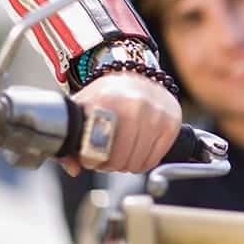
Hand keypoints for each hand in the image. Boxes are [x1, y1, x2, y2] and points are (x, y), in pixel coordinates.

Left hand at [62, 72, 180, 175]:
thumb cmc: (108, 96)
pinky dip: (144, 162)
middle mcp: (135, 105)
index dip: (91, 160)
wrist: (137, 75)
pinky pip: (155, 158)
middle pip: (119, 158)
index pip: (97, 147)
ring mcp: (156, 114)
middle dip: (110, 165)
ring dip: (126, 166)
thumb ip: (71, 137)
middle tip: (107, 160)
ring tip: (121, 156)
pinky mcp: (172, 122)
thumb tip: (73, 167)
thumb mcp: (84, 107)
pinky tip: (136, 153)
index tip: (90, 160)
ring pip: (137, 162)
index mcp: (108, 100)